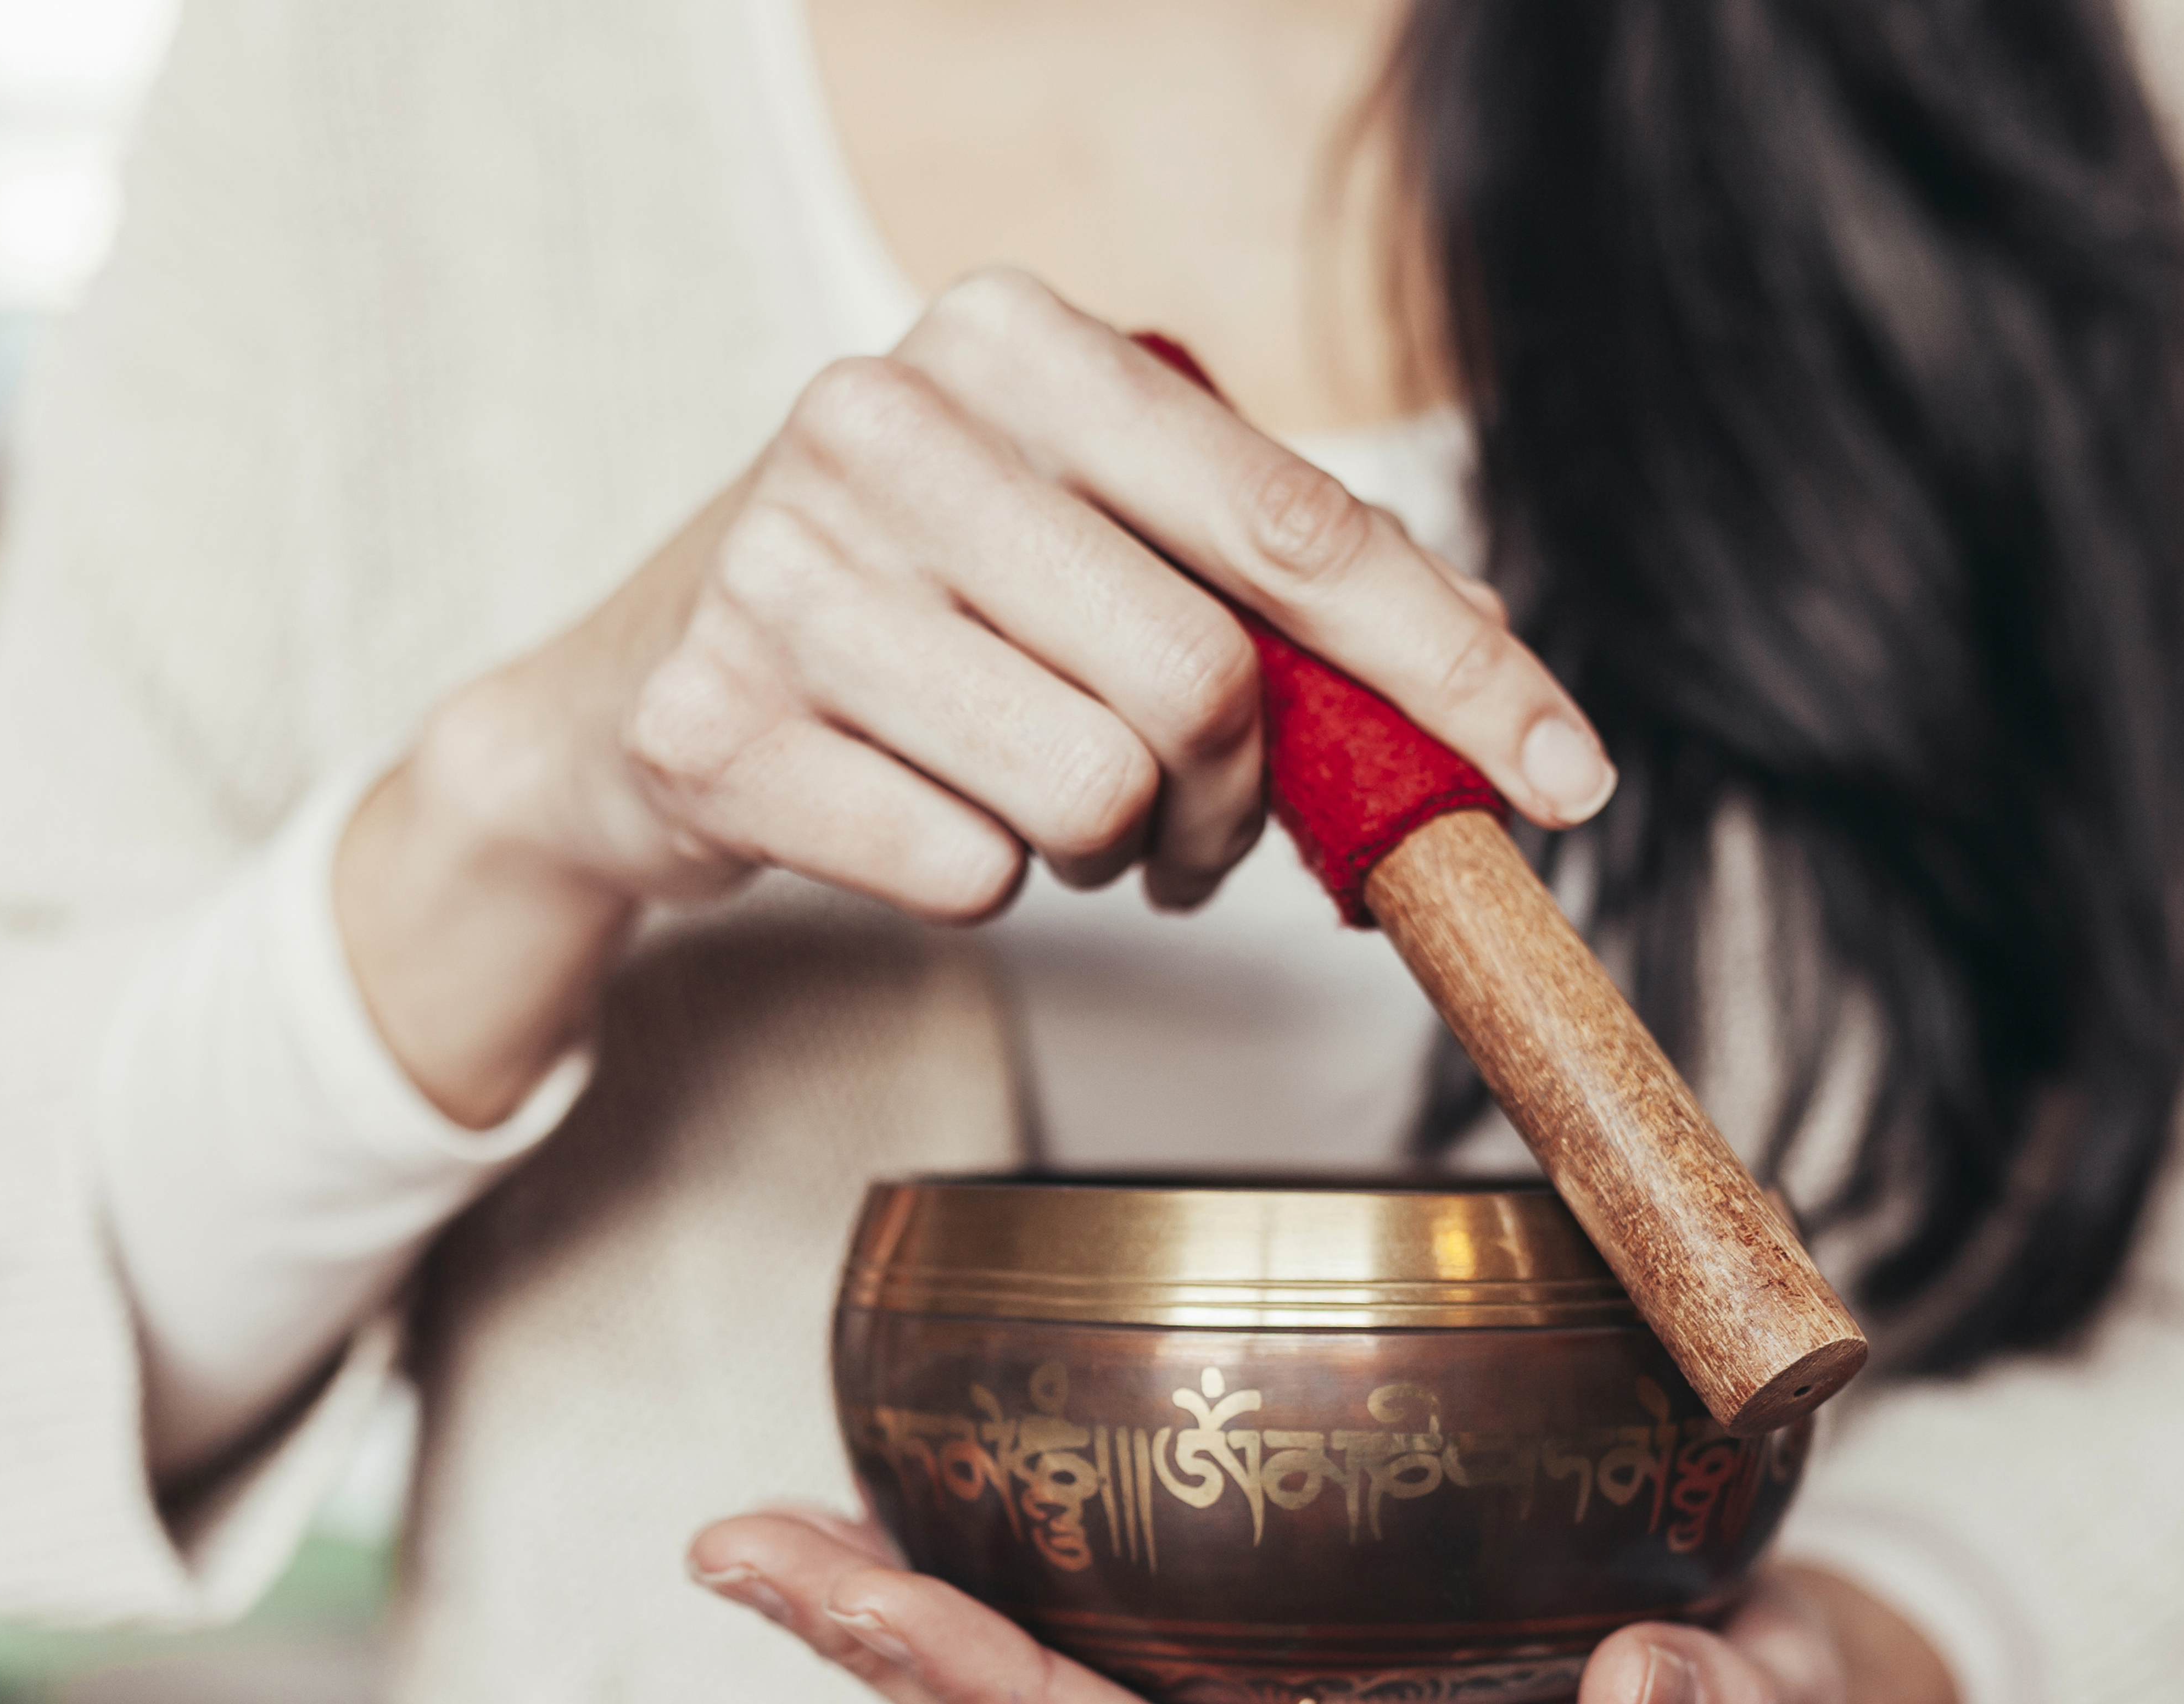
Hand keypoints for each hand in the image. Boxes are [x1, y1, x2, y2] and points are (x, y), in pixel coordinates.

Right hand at [335, 267, 1614, 1124]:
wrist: (620, 701)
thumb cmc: (904, 613)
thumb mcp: (1072, 532)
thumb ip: (1261, 578)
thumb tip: (1487, 674)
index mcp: (1006, 337)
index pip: (1297, 525)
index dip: (1453, 668)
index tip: (1562, 776)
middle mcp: (884, 420)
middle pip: (1203, 683)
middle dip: (1235, 801)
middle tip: (1192, 837)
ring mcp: (783, 572)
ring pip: (1093, 791)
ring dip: (1104, 850)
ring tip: (1039, 813)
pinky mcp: (713, 723)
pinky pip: (967, 875)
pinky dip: (977, 885)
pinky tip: (912, 819)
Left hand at [687, 1507, 1963, 1703]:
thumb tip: (1635, 1697)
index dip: (1017, 1703)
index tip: (883, 1611)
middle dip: (893, 1658)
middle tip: (740, 1546)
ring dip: (893, 1630)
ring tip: (753, 1538)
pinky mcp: (1260, 1675)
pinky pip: (1084, 1656)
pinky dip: (971, 1594)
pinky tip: (884, 1517)